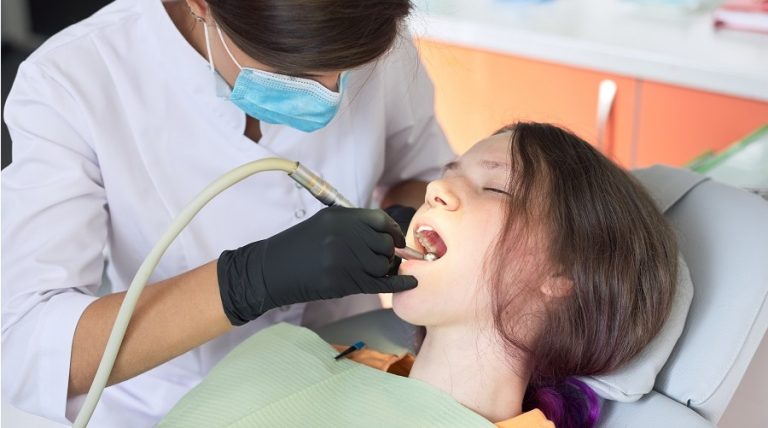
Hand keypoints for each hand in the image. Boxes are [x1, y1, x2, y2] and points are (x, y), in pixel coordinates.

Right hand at [217, 207, 417, 324]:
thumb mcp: (322, 224)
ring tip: (376, 271)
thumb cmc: (297, 248)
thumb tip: (387, 234)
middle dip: (390, 253)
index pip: (380, 220)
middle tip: (385, 259)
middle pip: (385, 243)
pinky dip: (399, 284)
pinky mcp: (341, 282)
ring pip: (382, 264)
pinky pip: (380, 283)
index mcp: (339, 217)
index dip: (393, 230)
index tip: (397, 239)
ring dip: (385, 269)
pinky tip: (411, 284)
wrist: (270, 271)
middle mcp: (343, 235)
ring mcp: (342, 259)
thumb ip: (352, 225)